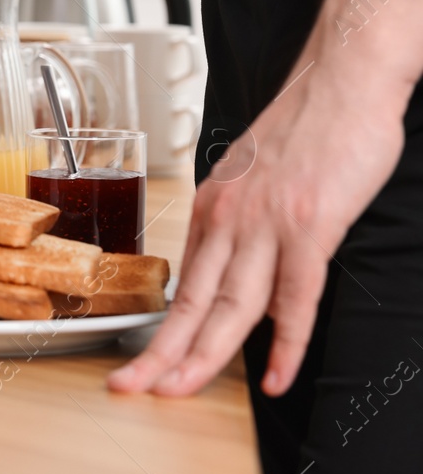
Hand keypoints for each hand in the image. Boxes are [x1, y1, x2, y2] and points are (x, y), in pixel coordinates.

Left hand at [106, 0, 422, 398]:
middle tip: (131, 388)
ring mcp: (266, 225)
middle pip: (192, 302)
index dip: (162, 331)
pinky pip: (294, 297)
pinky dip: (285, 342)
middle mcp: (228, 218)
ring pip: (230, 306)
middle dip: (160, 352)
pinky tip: (276, 375)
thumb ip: (241, 221)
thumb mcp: (252, 176)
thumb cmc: (306, 127)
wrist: (342, 81)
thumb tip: (235, 261)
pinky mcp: (308, 226)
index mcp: (213, 208)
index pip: (183, 284)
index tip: (140, 364)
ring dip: (204, 356)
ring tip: (180, 392)